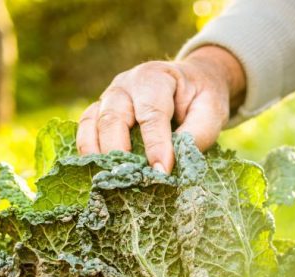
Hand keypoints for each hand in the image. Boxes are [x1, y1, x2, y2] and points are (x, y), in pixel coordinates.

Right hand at [76, 46, 245, 171]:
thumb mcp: (209, 111)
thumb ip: (196, 134)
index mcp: (155, 78)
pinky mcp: (99, 111)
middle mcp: (125, 85)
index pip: (151, 113)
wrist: (190, 82)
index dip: (155, 144)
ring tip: (109, 180)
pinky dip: (87, 151)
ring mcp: (108, 97)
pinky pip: (85, 129)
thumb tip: (174, 165)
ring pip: (92, 123)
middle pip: (113, 118)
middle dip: (119, 152)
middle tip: (129, 180)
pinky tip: (97, 172)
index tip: (161, 172)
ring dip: (96, 154)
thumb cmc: (200, 98)